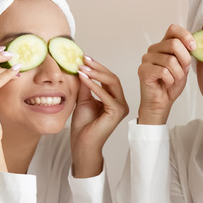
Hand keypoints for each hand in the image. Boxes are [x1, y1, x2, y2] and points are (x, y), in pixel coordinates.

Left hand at [71, 55, 128, 177]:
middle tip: (83, 59)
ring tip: (82, 67)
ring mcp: (121, 107)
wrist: (82, 144)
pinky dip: (94, 85)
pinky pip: (106, 94)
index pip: (108, 79)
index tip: (84, 58)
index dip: (97, 68)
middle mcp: (120, 103)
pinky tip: (83, 78)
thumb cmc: (83, 126)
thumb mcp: (83, 99)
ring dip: (96, 73)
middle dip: (97, 67)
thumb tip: (82, 68)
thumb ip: (86, 85)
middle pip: (112, 78)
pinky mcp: (117, 112)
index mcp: (114, 99)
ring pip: (112, 83)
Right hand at [137, 24, 194, 123]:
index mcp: (164, 45)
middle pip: (174, 44)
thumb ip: (187, 53)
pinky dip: (170, 80)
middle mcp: (153, 49)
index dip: (185, 36)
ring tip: (173, 80)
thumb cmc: (171, 85)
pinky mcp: (143, 70)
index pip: (173, 29)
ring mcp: (146, 59)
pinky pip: (164, 71)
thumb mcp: (184, 66)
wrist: (161, 103)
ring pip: (170, 60)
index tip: (193, 47)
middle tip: (182, 72)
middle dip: (184, 61)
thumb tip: (194, 44)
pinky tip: (166, 83)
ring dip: (177, 74)